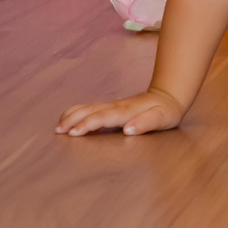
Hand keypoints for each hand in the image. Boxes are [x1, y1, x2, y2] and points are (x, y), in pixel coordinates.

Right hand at [56, 89, 184, 136]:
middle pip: (91, 110)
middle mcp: (117, 106)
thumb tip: (128, 129)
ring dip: (72, 115)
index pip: (104, 117)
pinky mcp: (111, 106)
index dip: (89, 124)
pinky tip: (67, 119)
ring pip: (88, 107)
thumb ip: (146, 123)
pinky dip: (77, 112)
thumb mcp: (163, 118)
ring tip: (58, 126)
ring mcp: (113, 105)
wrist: (169, 95)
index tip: (75, 132)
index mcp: (127, 111)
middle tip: (58, 130)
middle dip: (73, 119)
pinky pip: (90, 108)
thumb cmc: (166, 111)